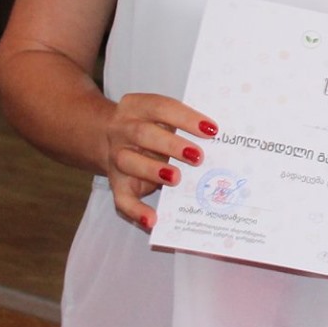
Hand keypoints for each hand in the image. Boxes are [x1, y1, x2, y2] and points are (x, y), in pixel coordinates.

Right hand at [103, 93, 216, 231]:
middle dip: (171, 145)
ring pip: (129, 161)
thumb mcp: (163, 117)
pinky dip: (136, 211)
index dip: (186, 118)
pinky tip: (153, 220)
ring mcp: (116, 156)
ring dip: (153, 170)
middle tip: (197, 156)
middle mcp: (122, 130)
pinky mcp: (116, 183)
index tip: (211, 129)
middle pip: (144, 134)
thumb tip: (219, 139)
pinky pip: (122, 198)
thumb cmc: (151, 127)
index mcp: (137, 106)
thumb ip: (185, 124)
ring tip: (176, 178)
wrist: (107, 137)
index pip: (162, 107)